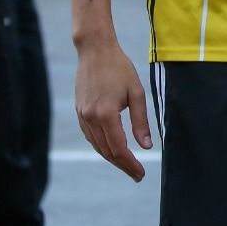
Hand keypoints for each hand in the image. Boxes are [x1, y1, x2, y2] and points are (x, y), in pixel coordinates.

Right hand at [74, 38, 151, 181]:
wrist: (95, 50)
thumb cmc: (119, 68)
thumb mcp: (136, 93)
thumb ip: (140, 121)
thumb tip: (146, 147)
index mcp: (106, 114)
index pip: (119, 149)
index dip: (130, 164)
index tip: (141, 174)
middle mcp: (91, 117)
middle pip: (107, 151)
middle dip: (123, 165)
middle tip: (137, 175)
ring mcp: (83, 115)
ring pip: (97, 146)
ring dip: (112, 158)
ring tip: (127, 165)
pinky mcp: (79, 111)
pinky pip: (90, 136)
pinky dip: (101, 146)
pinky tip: (112, 148)